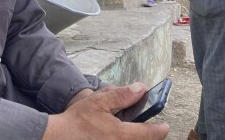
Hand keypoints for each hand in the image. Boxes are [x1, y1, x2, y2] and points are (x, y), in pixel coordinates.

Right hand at [42, 83, 168, 139]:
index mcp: (121, 134)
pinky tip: (117, 133)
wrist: (59, 137)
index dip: (160, 129)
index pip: (150, 134)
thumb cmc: (77, 120)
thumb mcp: (99, 101)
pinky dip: (124, 138)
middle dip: (148, 134)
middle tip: (149, 128)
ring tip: (131, 129)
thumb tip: (141, 89)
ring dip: (135, 136)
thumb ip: (121, 95)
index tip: (165, 125)